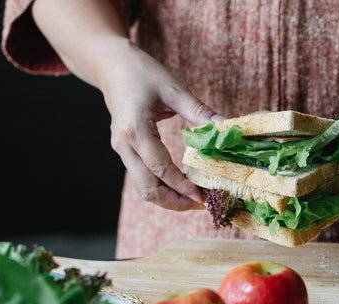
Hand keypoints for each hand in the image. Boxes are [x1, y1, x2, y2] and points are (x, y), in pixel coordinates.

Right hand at [99, 40, 222, 210]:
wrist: (111, 66)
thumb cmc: (141, 73)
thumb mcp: (174, 89)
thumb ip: (199, 112)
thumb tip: (227, 129)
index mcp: (135, 129)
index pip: (159, 167)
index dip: (181, 185)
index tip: (202, 196)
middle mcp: (124, 145)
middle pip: (147, 188)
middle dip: (174, 201)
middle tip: (201, 203)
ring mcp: (122, 150)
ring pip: (143, 188)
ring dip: (168, 198)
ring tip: (194, 198)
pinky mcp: (125, 152)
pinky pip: (143, 177)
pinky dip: (162, 187)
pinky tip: (181, 185)